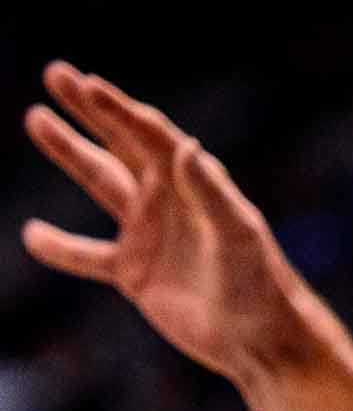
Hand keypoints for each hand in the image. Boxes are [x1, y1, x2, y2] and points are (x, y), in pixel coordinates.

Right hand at [22, 64, 310, 384]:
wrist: (260, 338)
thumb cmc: (260, 284)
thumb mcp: (239, 235)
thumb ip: (212, 191)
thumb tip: (186, 145)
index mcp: (195, 184)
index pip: (151, 135)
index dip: (118, 109)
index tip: (86, 83)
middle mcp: (170, 200)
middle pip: (122, 143)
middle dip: (91, 110)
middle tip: (56, 73)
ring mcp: (151, 233)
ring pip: (101, 183)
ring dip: (71, 152)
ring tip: (36, 118)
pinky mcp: (136, 272)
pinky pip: (87, 255)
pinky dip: (60, 247)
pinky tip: (32, 235)